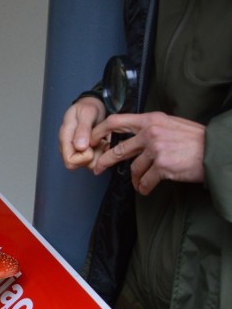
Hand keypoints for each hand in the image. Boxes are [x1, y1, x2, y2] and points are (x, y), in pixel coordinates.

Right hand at [59, 96, 105, 169]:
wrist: (92, 105)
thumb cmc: (87, 107)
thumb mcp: (87, 113)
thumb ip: (82, 130)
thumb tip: (79, 146)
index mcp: (65, 138)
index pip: (70, 161)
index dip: (83, 157)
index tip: (91, 145)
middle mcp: (69, 147)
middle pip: (79, 165)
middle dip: (93, 155)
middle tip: (98, 141)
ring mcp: (76, 150)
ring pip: (89, 164)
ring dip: (99, 154)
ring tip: (100, 140)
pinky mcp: (84, 151)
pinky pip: (95, 160)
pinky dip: (102, 152)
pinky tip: (102, 142)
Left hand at [89, 111, 205, 194]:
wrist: (217, 151)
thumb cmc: (196, 140)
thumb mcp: (172, 124)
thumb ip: (152, 128)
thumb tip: (133, 136)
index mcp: (151, 119)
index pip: (116, 121)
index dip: (99, 131)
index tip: (91, 140)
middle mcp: (151, 132)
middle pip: (119, 148)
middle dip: (105, 161)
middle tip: (97, 168)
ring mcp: (156, 149)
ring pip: (134, 168)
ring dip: (135, 179)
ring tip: (139, 183)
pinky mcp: (162, 165)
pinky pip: (145, 181)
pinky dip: (144, 187)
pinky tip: (146, 189)